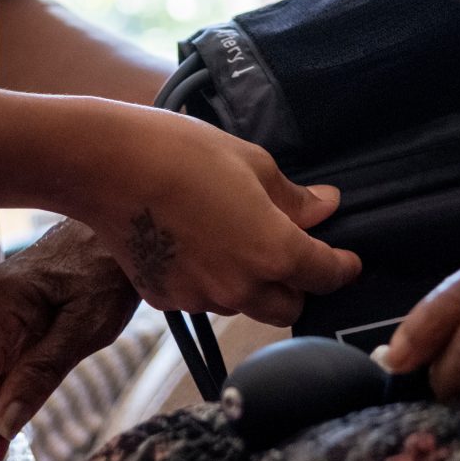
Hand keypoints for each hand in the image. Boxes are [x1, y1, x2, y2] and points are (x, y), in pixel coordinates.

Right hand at [77, 104, 360, 323]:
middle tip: (287, 249)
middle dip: (295, 284)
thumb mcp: (253, 163)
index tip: (348, 260)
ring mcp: (201, 299)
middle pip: (287, 306)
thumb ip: (293, 197)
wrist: (110, 167)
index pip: (325, 276)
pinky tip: (193, 244)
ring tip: (231, 238)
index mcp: (275, 252)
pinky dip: (208, 280)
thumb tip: (326, 207)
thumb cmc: (186, 154)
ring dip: (250, 283)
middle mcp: (242, 288)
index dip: (342, 268)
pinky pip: (202, 299)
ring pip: (243, 305)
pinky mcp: (166, 301)